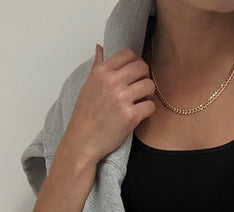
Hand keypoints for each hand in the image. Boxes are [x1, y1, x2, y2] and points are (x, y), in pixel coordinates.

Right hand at [63, 45, 155, 164]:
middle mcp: (111, 82)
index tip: (134, 73)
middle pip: (142, 67)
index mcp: (101, 72)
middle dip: (144, 77)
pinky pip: (150, 106)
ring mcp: (121, 99)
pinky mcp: (130, 116)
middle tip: (139, 89)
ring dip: (148, 94)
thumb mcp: (87, 86)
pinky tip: (139, 114)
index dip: (136, 62)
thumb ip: (97, 66)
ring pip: (149, 85)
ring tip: (140, 102)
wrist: (82, 141)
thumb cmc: (85, 116)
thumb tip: (100, 48)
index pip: (128, 54)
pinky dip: (148, 111)